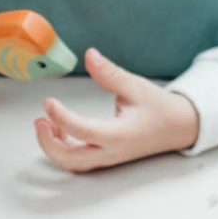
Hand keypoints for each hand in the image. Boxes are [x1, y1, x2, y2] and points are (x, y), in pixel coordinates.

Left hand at [34, 48, 198, 172]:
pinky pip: (76, 160)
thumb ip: (110, 74)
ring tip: (45, 122)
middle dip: (49, 144)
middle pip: (72, 160)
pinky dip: (62, 147)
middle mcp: (111, 152)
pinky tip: (57, 128)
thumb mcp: (136, 86)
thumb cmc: (158, 108)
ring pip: (72, 163)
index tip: (48, 102)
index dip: (62, 118)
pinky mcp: (103, 157)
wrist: (178, 128)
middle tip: (39, 120)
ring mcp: (106, 158)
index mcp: (120, 134)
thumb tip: (89, 55)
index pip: (84, 131)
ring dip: (53, 147)